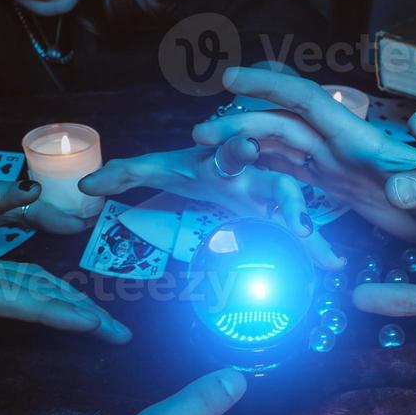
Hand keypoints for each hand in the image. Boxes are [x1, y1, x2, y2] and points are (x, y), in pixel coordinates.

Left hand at [79, 139, 344, 268]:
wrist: (231, 159)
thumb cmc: (195, 165)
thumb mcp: (160, 168)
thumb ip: (123, 174)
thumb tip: (84, 187)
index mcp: (225, 160)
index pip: (232, 151)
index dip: (237, 149)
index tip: (244, 149)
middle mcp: (254, 176)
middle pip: (272, 182)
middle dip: (285, 196)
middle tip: (295, 215)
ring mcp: (271, 198)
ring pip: (294, 210)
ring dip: (304, 226)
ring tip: (314, 245)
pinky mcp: (280, 218)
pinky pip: (302, 235)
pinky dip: (317, 250)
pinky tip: (332, 266)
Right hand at [189, 67, 415, 242]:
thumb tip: (398, 187)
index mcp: (361, 143)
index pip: (308, 103)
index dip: (268, 87)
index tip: (229, 79)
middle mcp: (344, 150)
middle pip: (281, 125)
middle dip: (239, 123)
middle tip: (195, 134)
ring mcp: (341, 168)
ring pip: (281, 149)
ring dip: (244, 148)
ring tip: (205, 155)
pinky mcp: (344, 190)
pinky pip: (294, 177)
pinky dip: (262, 173)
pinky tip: (238, 178)